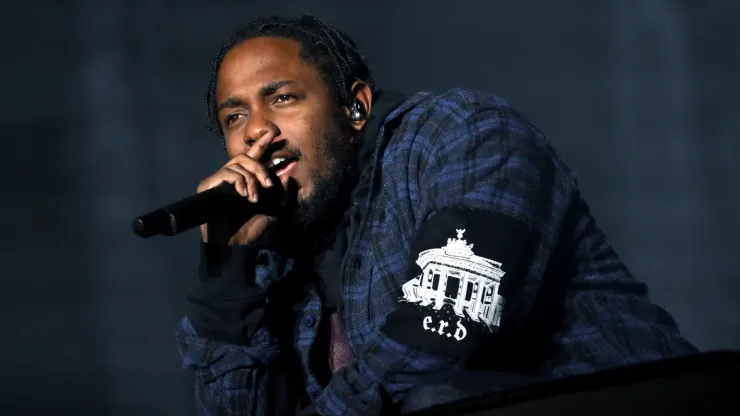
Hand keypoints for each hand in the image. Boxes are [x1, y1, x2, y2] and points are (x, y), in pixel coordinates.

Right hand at [197, 130, 278, 245]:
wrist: (234, 245)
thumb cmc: (251, 228)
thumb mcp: (275, 210)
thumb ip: (282, 193)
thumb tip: (287, 174)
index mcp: (248, 180)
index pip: (255, 156)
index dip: (263, 143)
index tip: (274, 132)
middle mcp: (233, 177)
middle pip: (246, 156)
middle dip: (260, 168)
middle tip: (268, 184)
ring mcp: (220, 181)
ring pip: (238, 164)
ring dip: (251, 179)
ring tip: (253, 198)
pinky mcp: (208, 186)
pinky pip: (227, 173)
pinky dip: (239, 182)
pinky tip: (243, 195)